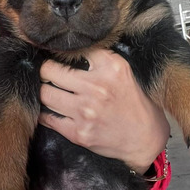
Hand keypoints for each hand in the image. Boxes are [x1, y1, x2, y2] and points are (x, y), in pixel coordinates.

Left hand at [39, 49, 169, 173]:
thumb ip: (99, 58)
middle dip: (45, 71)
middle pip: (49, 71)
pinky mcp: (78, 133)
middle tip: (47, 73)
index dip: (60, 52)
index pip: (72, 50)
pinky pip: (47, 118)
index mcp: (111, 68)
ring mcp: (86, 112)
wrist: (145, 139)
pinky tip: (51, 110)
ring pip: (44, 94)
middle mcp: (97, 88)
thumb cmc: (134, 103)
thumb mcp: (124, 72)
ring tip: (50, 91)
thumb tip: (69, 49)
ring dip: (45, 92)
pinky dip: (45, 113)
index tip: (55, 54)